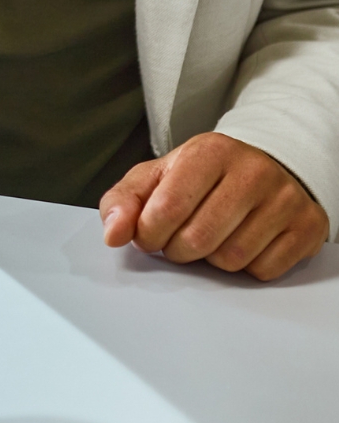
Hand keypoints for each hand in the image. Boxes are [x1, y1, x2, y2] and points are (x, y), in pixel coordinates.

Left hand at [99, 132, 327, 280]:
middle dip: (178, 249)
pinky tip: (243, 242)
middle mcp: (253, 171)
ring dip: (211, 259)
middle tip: (178, 239)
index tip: (148, 234)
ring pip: (231, 259)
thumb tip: (113, 234)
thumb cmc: (200, 177)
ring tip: (212, 236)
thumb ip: (123, 201)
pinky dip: (246, 267)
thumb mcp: (155, 177)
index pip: (167, 208)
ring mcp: (285, 199)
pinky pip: (264, 270)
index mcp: (209, 152)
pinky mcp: (308, 227)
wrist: (264, 168)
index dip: (149, 233)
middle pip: (198, 240)